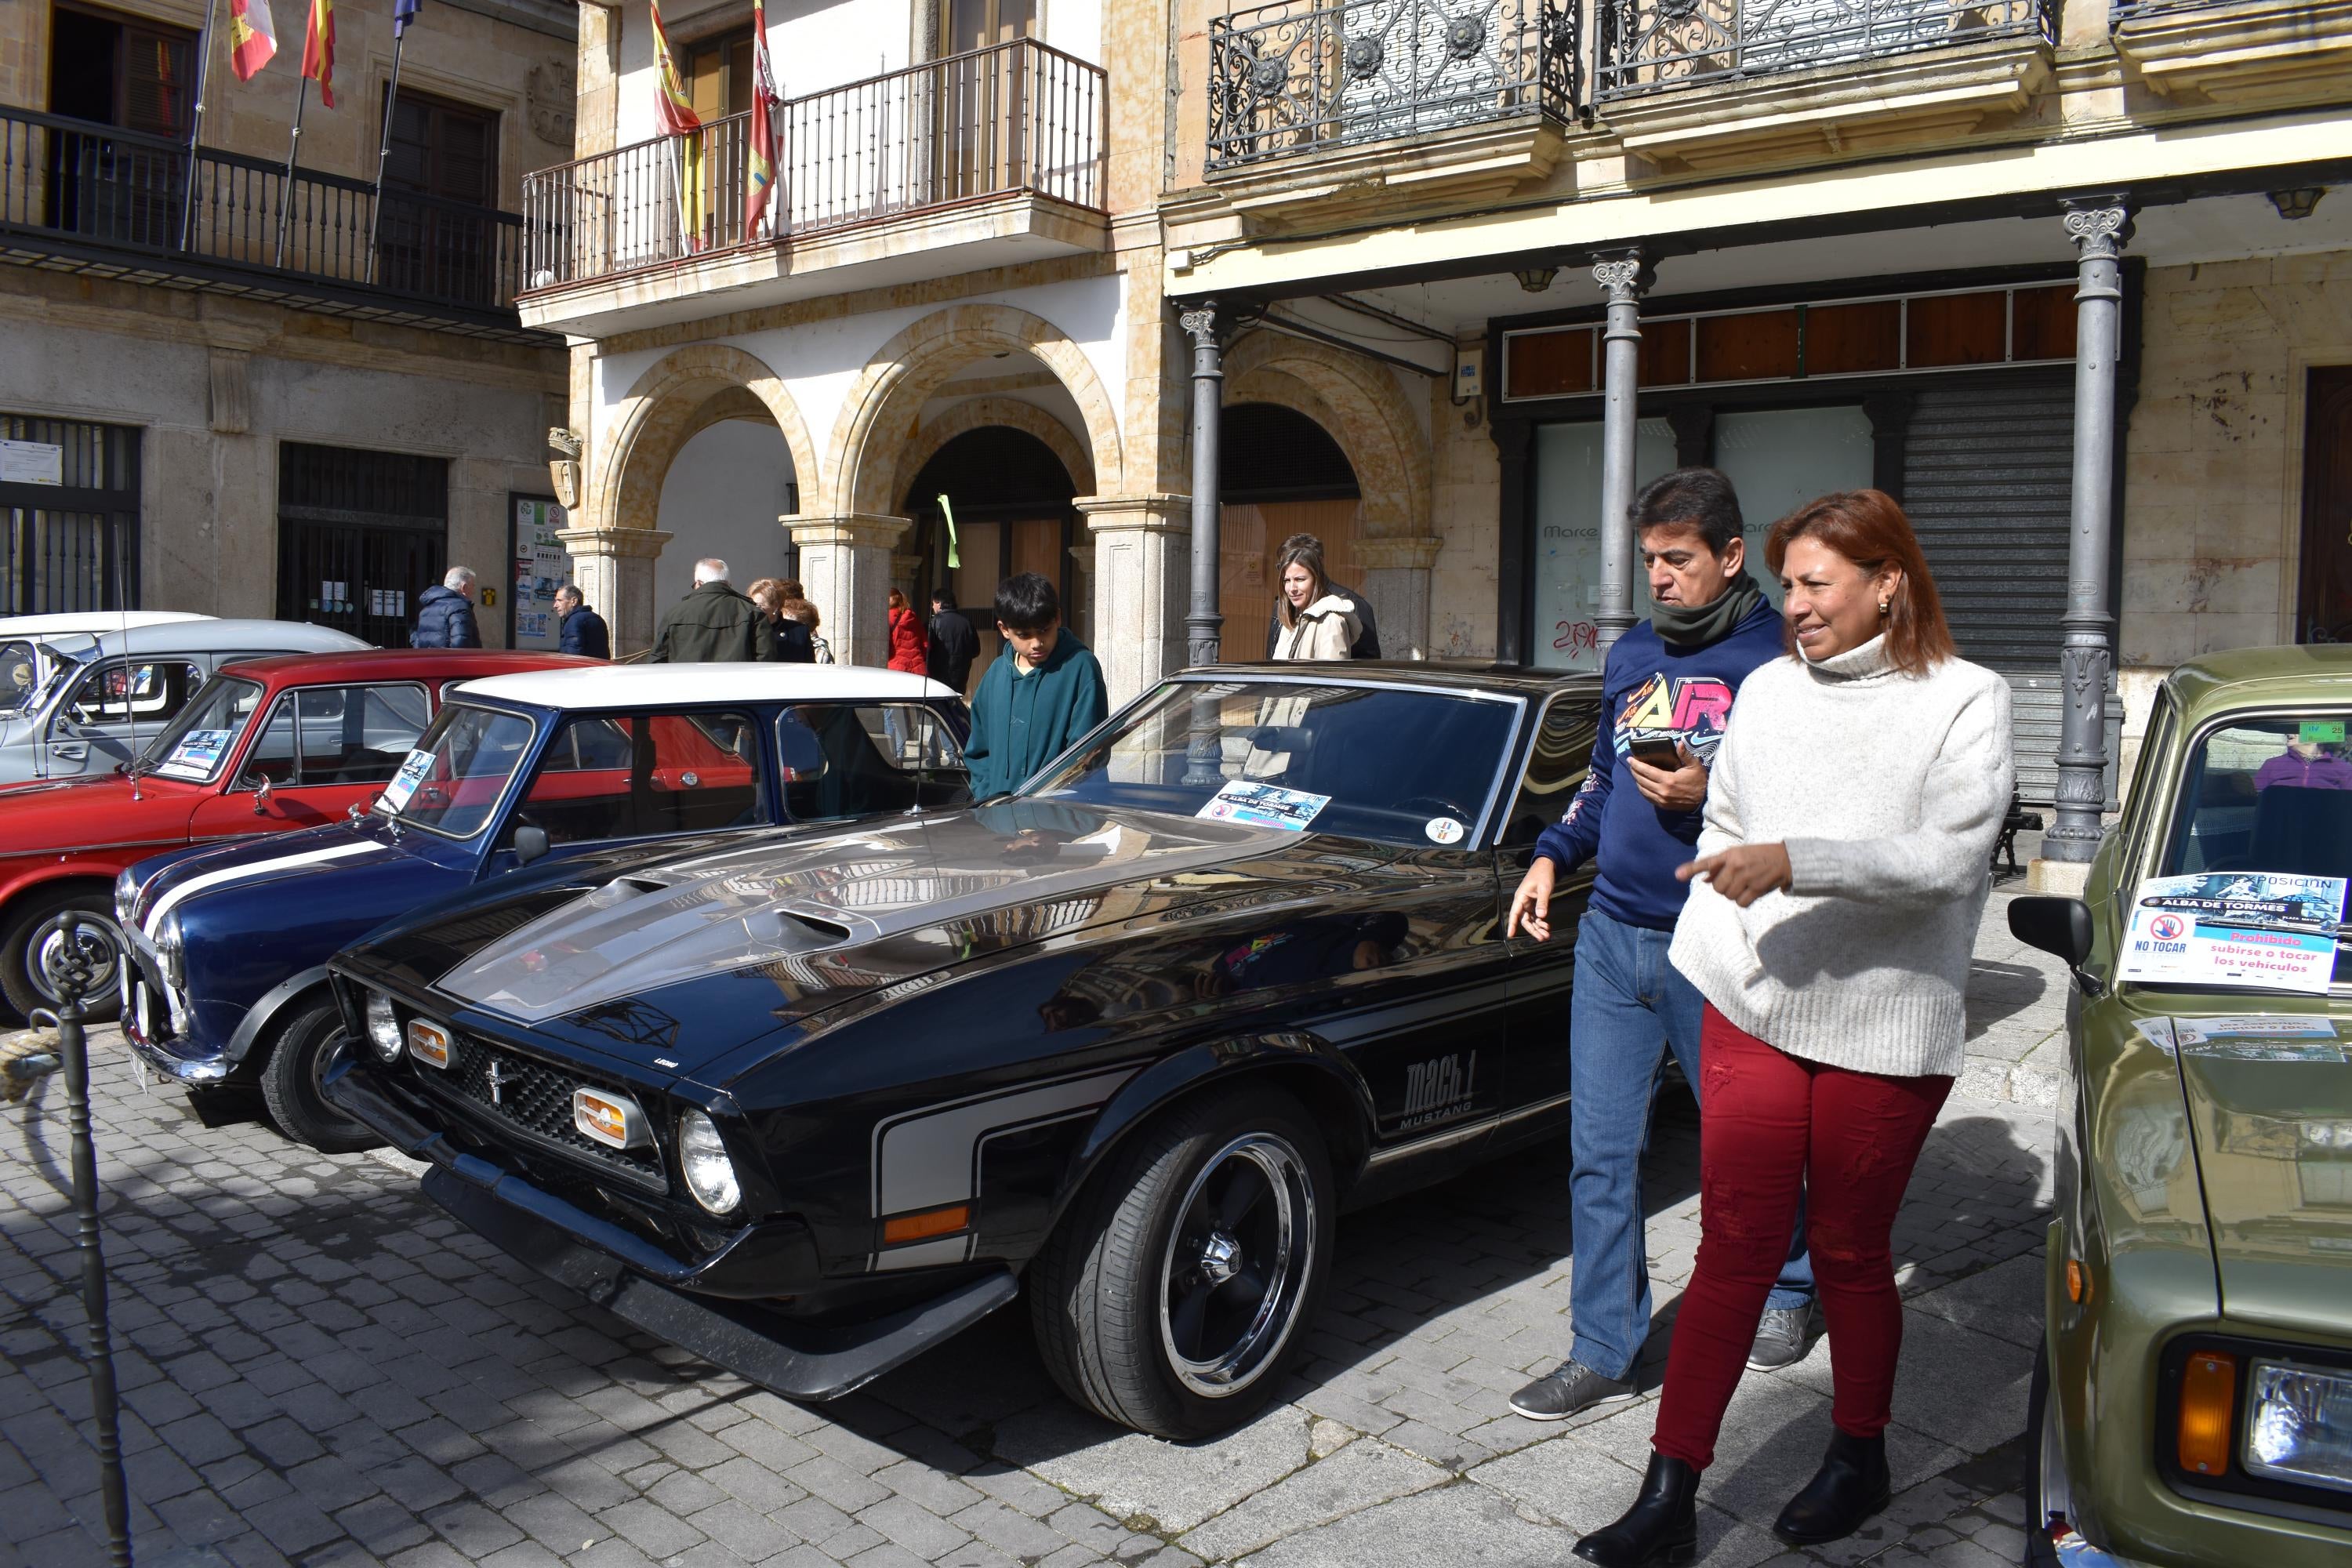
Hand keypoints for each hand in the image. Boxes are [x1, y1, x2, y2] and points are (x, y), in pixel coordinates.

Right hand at [1507, 858, 1556, 941]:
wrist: (1547, 865)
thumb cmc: (1543, 874)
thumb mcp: (1544, 888)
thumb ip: (1542, 902)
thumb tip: (1541, 916)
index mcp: (1521, 896)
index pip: (1514, 913)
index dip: (1512, 924)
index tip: (1510, 935)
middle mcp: (1523, 901)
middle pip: (1524, 920)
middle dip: (1533, 930)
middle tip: (1542, 937)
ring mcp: (1528, 903)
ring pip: (1530, 920)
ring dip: (1537, 928)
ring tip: (1546, 935)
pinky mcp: (1534, 904)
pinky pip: (1535, 916)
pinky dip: (1540, 922)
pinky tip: (1546, 926)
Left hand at [1628, 741, 1708, 810]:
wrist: (1704, 800)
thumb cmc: (1700, 781)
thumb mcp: (1694, 765)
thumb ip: (1685, 755)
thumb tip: (1679, 743)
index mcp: (1668, 780)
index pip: (1647, 771)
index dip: (1636, 765)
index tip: (1630, 759)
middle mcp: (1662, 791)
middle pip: (1641, 780)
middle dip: (1634, 772)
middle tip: (1631, 765)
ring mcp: (1662, 800)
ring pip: (1643, 790)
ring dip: (1637, 781)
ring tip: (1635, 773)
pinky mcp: (1663, 806)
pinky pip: (1648, 798)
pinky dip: (1643, 790)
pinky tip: (1642, 784)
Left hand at [1677, 843, 1791, 907]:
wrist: (1786, 859)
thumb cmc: (1759, 856)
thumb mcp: (1739, 854)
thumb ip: (1720, 866)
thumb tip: (1704, 880)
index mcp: (1729, 854)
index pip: (1707, 862)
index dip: (1692, 869)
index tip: (1677, 875)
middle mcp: (1735, 865)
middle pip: (1717, 887)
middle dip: (1723, 888)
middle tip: (1735, 881)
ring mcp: (1746, 876)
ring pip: (1728, 896)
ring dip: (1734, 895)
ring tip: (1745, 885)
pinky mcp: (1756, 888)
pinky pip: (1741, 903)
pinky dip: (1744, 901)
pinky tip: (1751, 893)